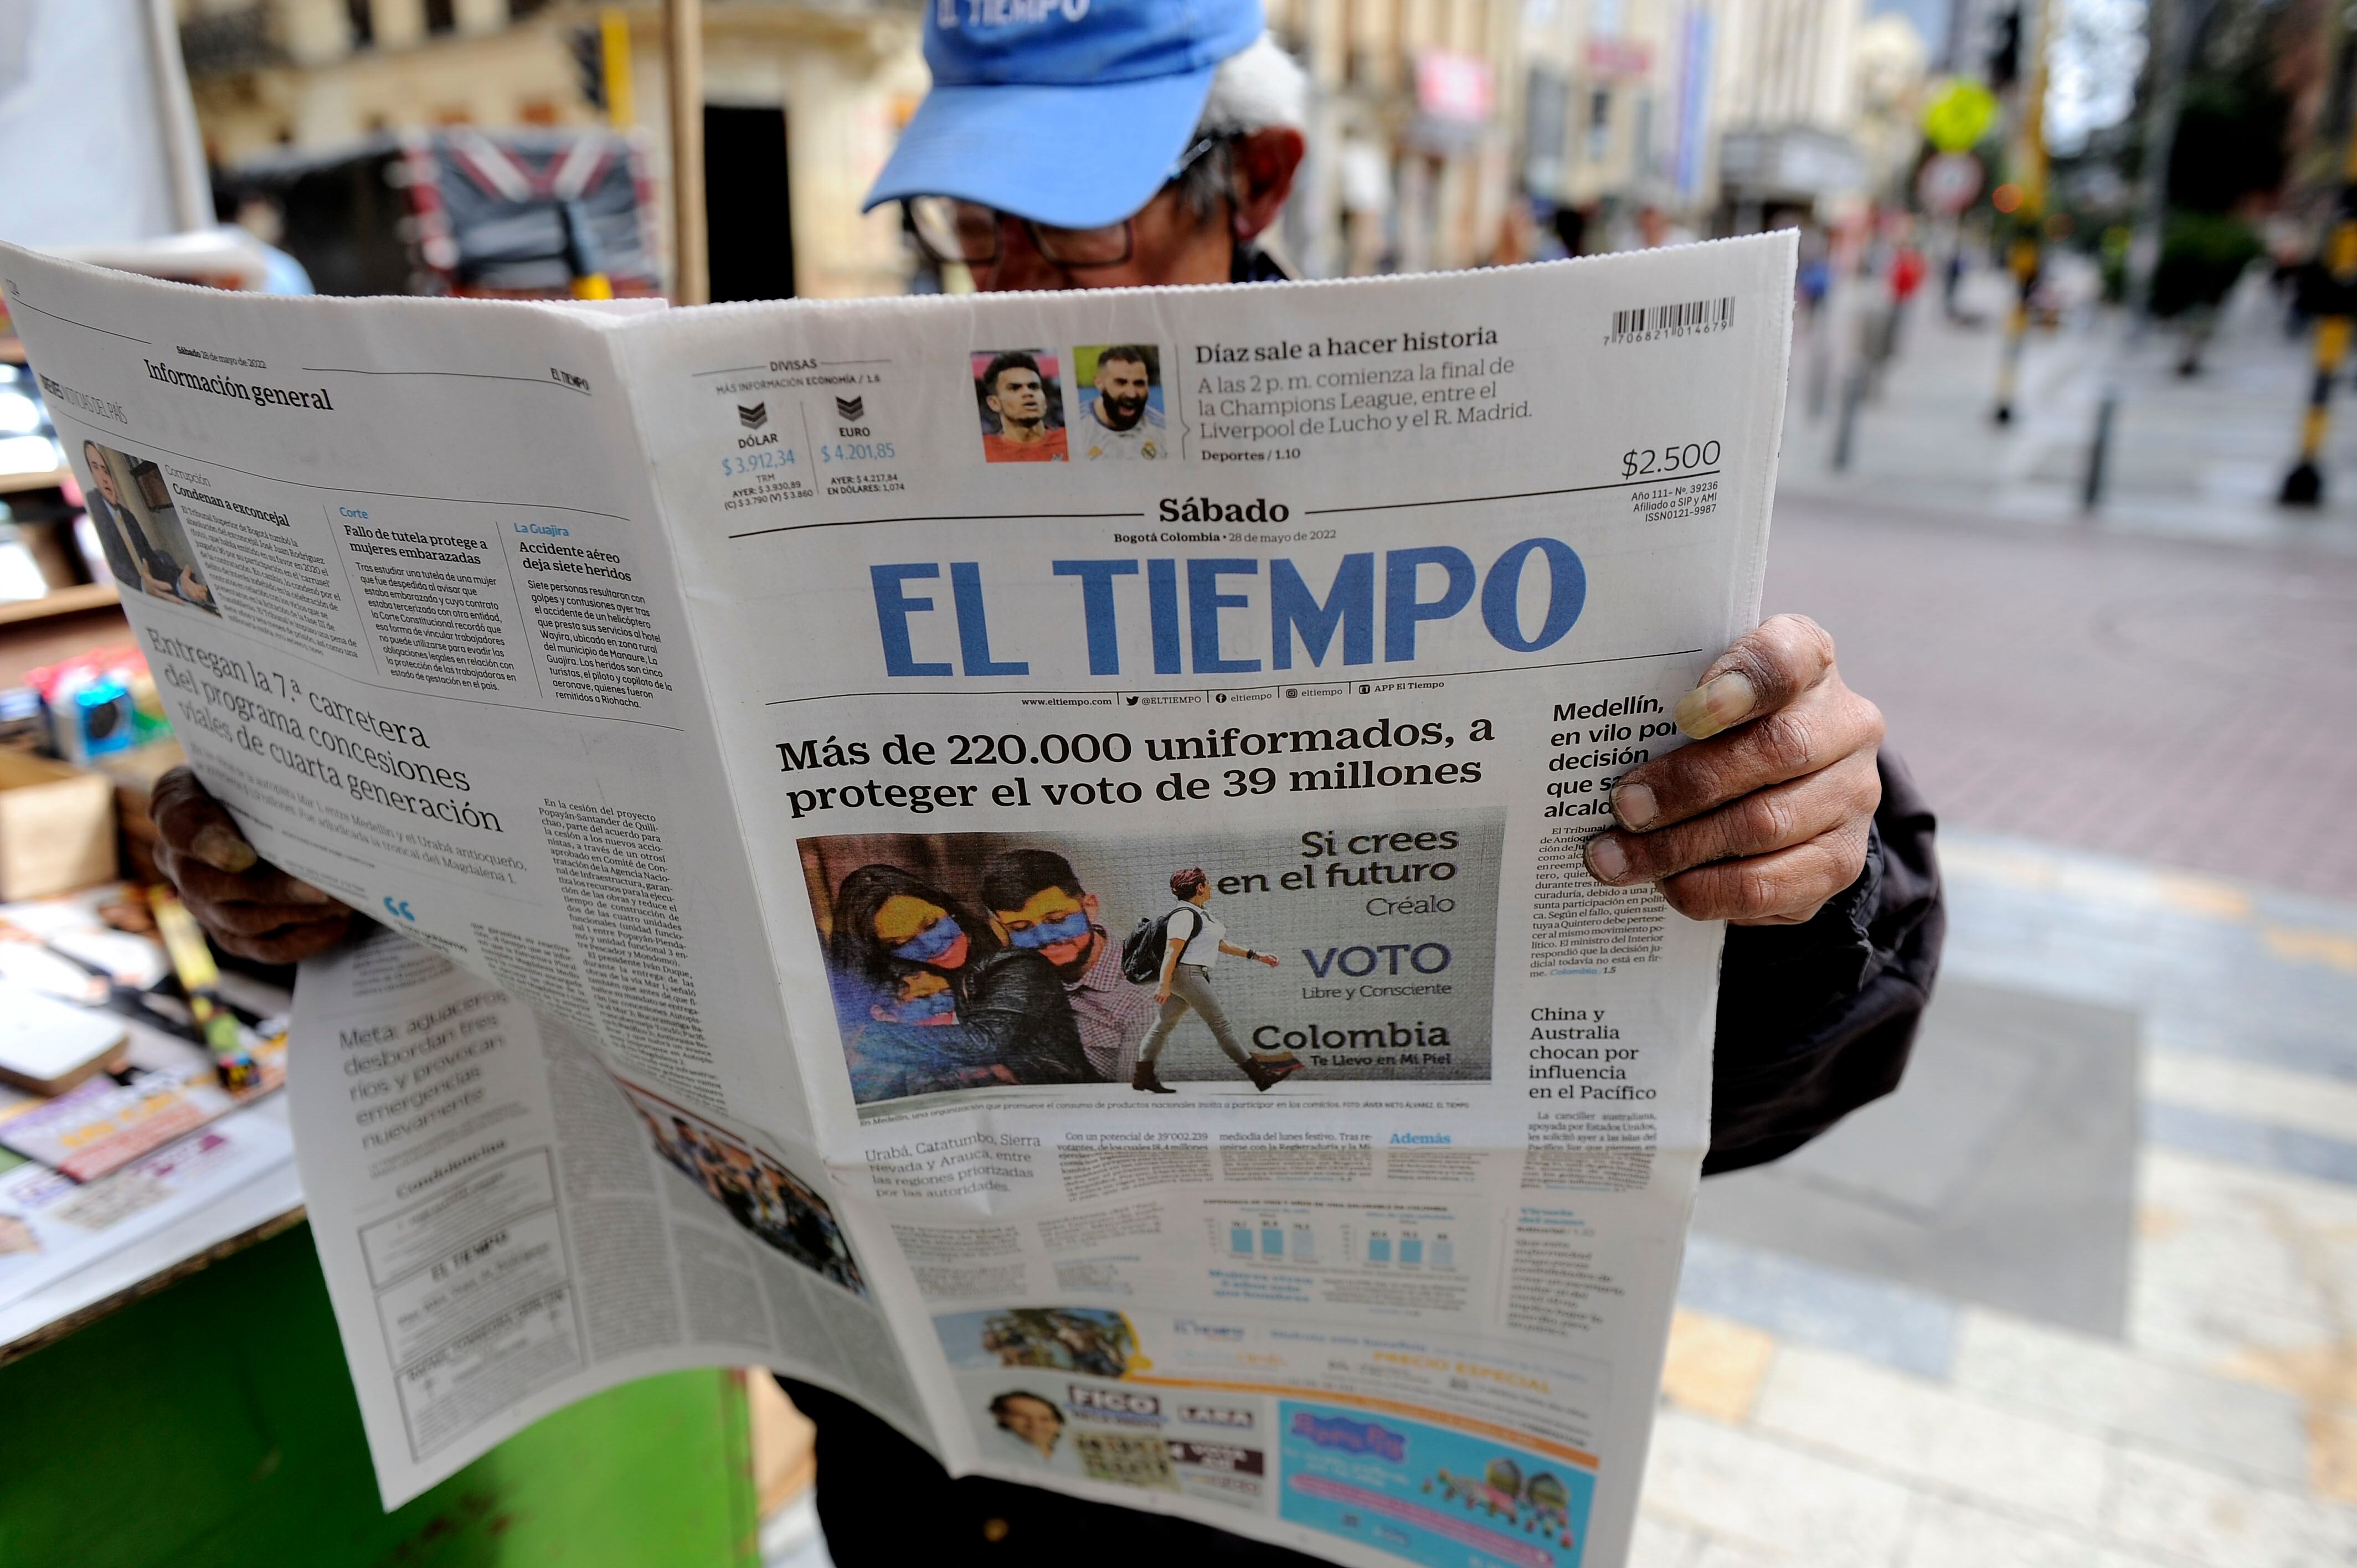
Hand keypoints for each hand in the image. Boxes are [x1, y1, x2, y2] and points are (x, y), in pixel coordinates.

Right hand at [150, 766, 358, 961]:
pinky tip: (338, 923)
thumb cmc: (265, 778)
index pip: (179, 825)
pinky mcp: (231, 933)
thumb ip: (269, 772)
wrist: (267, 807)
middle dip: (270, 890)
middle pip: (210, 886)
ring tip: (344, 904)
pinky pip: (263, 947)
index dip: (207, 843)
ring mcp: (201, 903)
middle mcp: (179, 862)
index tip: (242, 855)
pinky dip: (303, 938)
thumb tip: (321, 784)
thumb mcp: (258, 763)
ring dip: (295, 915)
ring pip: (241, 922)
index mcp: (178, 807)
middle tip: (321, 889)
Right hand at [1154, 985, 1171, 1004]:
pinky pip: (1153, 997)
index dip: (1162, 1003)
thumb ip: (1166, 999)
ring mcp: (1158, 994)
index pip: (1162, 1003)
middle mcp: (1162, 995)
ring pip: (1156, 999)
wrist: (1164, 984)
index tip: (1162, 1002)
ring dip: (1157, 999)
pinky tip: (1156, 995)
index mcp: (1165, 996)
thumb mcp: (1168, 994)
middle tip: (1160, 999)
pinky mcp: (1156, 992)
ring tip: (1158, 997)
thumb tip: (1163, 1004)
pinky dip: (1154, 997)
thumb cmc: (1166, 990)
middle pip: (1159, 1001)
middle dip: (1159, 1001)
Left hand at [1255, 952, 1279, 967]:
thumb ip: (1271, 958)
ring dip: (1275, 965)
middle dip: (1276, 963)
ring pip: (1274, 963)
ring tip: (1273, 966)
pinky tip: (1272, 967)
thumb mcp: (1266, 956)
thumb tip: (1274, 960)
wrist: (1258, 956)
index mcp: (1272, 955)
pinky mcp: (1268, 963)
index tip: (1276, 962)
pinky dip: (1273, 966)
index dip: (1278, 960)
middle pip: (1276, 961)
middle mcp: (1272, 958)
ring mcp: (1270, 960)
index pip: (1277, 958)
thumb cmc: (1262, 955)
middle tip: (1275, 965)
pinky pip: (1272, 965)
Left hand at [1583, 615, 1882, 925]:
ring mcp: (1853, 794)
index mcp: (1809, 662)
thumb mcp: (1701, 697)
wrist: (1784, 791)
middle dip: (1686, 785)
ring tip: (1619, 859)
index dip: (1742, 681)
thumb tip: (1599, 756)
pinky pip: (1771, 885)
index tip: (1686, 712)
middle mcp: (1846, 724)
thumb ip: (1669, 704)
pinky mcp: (1840, 861)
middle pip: (1776, 750)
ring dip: (1680, 847)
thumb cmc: (1723, 731)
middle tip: (1624, 807)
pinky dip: (1709, 890)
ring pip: (1766, 825)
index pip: (1788, 657)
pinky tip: (1668, 886)